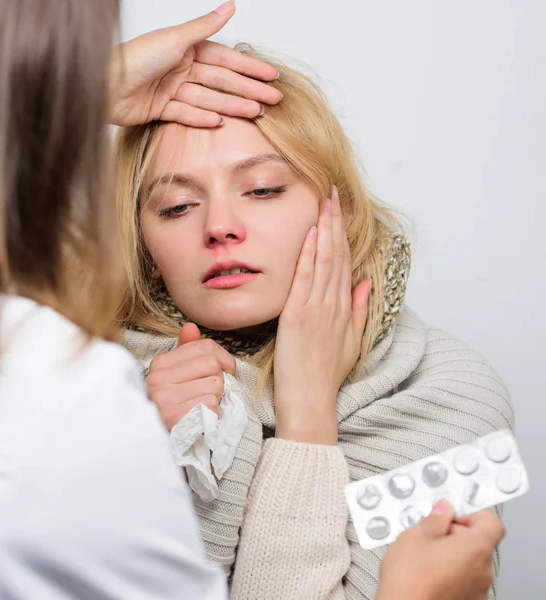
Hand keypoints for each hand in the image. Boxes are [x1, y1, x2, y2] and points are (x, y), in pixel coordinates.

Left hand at [110, 1, 280, 126]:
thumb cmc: (136, 58)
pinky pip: (188, 114)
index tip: (271, 75)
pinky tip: (221, 121)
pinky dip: (203, 118)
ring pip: (209, 99)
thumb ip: (204, 26)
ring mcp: (171, 89)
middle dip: (248, 89)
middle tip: (273, 99)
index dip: (249, 67)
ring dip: (232, 106)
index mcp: (185, 48)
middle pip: (222, 81)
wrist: (104, 86)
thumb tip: (230, 5)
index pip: (225, 59)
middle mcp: (180, 68)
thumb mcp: (175, 39)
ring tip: (255, 113)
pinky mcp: (161, 109)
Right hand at [146, 323, 235, 430]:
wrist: (154, 445)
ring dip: (217, 399)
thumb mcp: (176, 378)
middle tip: (213, 394)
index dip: (224, 360)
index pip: (206, 347)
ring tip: (204, 407)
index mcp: (160, 364)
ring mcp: (163, 398)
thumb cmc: (173, 408)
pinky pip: (210, 405)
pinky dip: (213, 413)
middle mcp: (158, 378)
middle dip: (220, 381)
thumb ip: (186, 352)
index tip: (224, 373)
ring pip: (215, 385)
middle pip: (212, 365)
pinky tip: (201, 418)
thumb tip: (190, 327)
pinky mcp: (173, 417)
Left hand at [273, 187, 371, 444]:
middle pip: (336, 256)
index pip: (344, 263)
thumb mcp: (350, 341)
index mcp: (344, 308)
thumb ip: (359, 309)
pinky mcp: (298, 316)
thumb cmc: (327, 374)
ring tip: (324, 205)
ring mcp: (316, 309)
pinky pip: (304, 279)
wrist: (311, 400)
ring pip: (323, 262)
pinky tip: (308, 235)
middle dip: (334, 223)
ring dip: (323, 231)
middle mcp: (333, 304)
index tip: (339, 212)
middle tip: (332, 195)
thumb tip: (364, 282)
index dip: (342, 235)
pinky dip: (307, 255)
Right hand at [376, 502, 504, 599]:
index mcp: (475, 549)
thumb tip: (443, 511)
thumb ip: (435, 520)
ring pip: (469, 563)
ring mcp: (478, 592)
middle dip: (455, 534)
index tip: (451, 513)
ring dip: (450, 555)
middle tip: (430, 533)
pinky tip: (426, 573)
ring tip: (423, 556)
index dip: (472, 515)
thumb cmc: (410, 579)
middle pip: (478, 543)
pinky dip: (449, 574)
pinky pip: (463, 581)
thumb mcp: (416, 535)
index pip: (491, 523)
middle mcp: (483, 572)